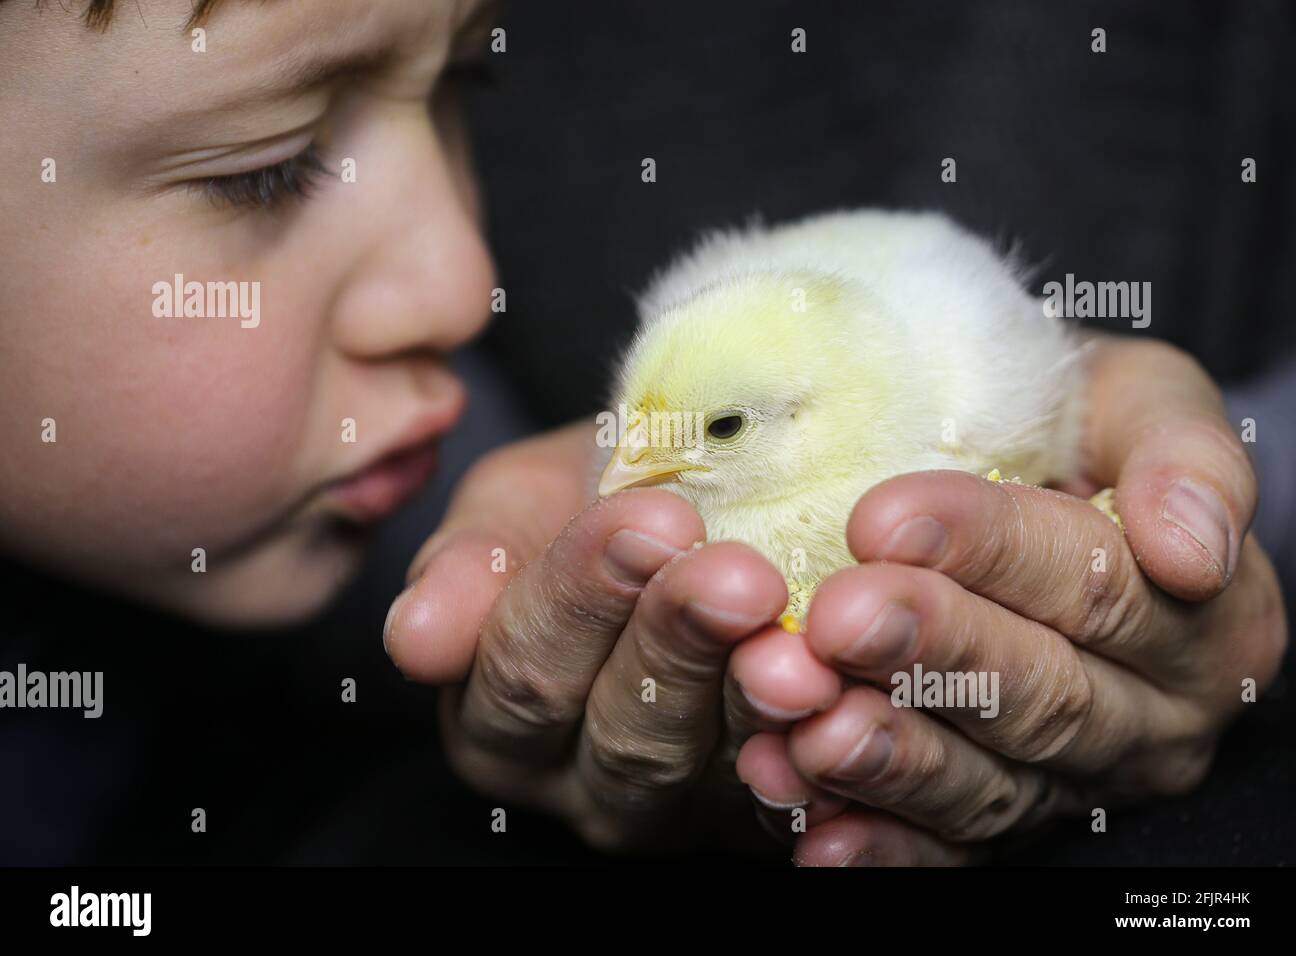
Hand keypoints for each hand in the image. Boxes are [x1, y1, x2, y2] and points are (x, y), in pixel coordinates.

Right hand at [383, 422, 841, 851]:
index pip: (524, 667)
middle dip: (679, 643)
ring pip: (710, 766)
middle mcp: (578, 776)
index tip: (649, 519)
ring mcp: (675, 805)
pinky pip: (791, 797)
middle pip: (620, 729)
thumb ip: (470, 567)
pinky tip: (849, 702)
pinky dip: (820, 755)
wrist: (697, 499)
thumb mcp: (518, 504)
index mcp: (496, 712)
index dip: (582, 595)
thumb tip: (413, 639)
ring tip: (799, 645)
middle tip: (739, 577)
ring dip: (757, 702)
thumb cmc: (591, 494)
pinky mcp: (759, 814)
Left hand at [733, 337, 1287, 864]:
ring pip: (987, 785)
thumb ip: (1180, 453)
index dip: (990, 552)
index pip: (1096, 585)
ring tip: (812, 724)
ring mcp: (1068, 783)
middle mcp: (1146, 720)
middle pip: (1038, 693)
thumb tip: (1191, 546)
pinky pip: (945, 853)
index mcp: (1200, 618)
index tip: (881, 517)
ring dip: (893, 759)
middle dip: (931, 656)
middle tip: (839, 619)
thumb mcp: (1141, 403)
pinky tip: (816, 831)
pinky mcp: (999, 826)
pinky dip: (879, 846)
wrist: (1035, 483)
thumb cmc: (1078, 432)